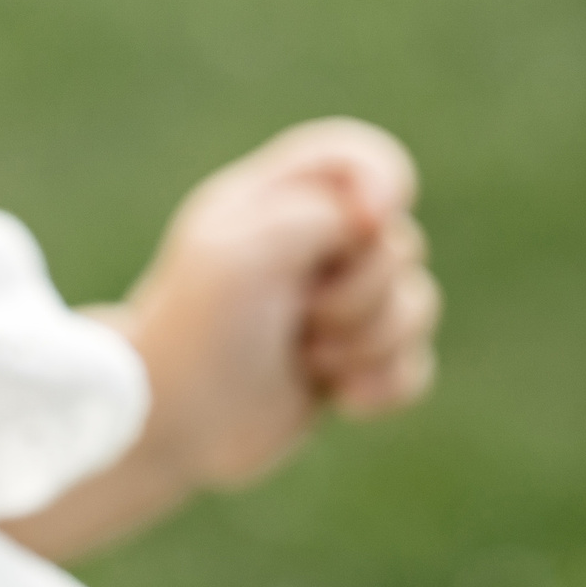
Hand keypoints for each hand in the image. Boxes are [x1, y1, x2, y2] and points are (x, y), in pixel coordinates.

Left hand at [116, 118, 438, 491]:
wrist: (169, 427)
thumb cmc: (194, 332)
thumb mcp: (242, 254)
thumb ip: (315, 216)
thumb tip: (378, 218)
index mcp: (276, 201)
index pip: (357, 160)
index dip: (383, 181)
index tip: (369, 220)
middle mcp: (311, 246)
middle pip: (400, 243)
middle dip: (360, 292)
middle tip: (298, 318)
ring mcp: (334, 307)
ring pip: (416, 302)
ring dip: (372, 341)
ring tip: (309, 359)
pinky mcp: (349, 364)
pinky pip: (416, 362)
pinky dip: (390, 383)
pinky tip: (346, 399)